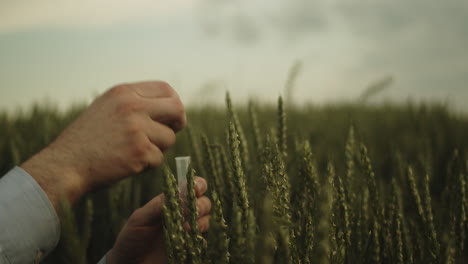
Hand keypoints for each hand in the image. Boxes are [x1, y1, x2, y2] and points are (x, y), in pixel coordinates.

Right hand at [21, 81, 185, 208]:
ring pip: (169, 138)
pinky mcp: (139, 151)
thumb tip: (168, 105)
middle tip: (171, 132)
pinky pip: (159, 158)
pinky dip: (148, 165)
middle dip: (178, 123)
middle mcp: (132, 106)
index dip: (173, 103)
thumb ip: (134, 102)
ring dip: (158, 148)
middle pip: (177, 109)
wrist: (65, 165)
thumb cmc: (87, 140)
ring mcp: (137, 128)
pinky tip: (128, 164)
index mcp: (124, 92)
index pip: (165, 88)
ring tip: (134, 152)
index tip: (172, 116)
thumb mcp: (106, 108)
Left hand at [106, 177, 210, 263]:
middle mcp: (183, 216)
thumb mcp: (140, 218)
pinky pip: (203, 243)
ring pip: (207, 221)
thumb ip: (158, 205)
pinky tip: (188, 244)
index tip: (197, 189)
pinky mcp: (190, 249)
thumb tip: (180, 193)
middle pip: (204, 203)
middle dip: (201, 204)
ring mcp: (188, 233)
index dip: (198, 185)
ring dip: (202, 222)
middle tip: (193, 211)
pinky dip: (199, 241)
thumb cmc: (131, 238)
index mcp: (172, 203)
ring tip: (186, 228)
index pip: (190, 189)